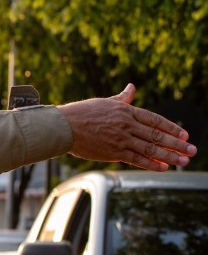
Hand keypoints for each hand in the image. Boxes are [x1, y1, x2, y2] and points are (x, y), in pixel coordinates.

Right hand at [57, 84, 195, 170]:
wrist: (63, 127)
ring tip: (184, 161)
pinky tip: (163, 167)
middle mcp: (127, 125)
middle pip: (157, 135)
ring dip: (170, 155)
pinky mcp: (113, 152)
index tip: (185, 135)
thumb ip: (122, 99)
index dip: (172, 128)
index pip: (156, 120)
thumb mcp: (105, 102)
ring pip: (151, 148)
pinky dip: (151, 163)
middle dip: (177, 144)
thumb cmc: (81, 113)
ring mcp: (121, 139)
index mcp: (127, 111)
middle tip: (192, 150)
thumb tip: (132, 87)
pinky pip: (136, 159)